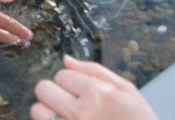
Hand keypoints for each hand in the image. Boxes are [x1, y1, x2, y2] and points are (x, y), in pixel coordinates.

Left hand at [30, 55, 156, 119]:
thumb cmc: (137, 119)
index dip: (71, 81)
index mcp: (97, 93)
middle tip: (71, 102)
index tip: (83, 91)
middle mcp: (80, 113)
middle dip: (54, 92)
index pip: (61, 74)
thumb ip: (94, 71)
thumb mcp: (125, 89)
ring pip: (37, 110)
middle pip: (43, 89)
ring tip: (67, 116)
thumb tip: (65, 59)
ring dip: (48, 111)